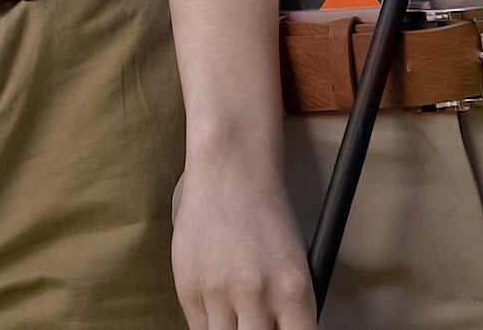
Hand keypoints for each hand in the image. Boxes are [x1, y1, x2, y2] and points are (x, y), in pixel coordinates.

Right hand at [172, 155, 316, 329]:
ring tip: (239, 313)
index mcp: (293, 288)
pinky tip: (220, 304)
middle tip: (259, 323)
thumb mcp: (295, 263)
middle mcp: (256, 293)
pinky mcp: (187, 287)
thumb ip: (289, 310)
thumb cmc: (266, 214)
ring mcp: (218, 291)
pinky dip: (212, 324)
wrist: (229, 169)